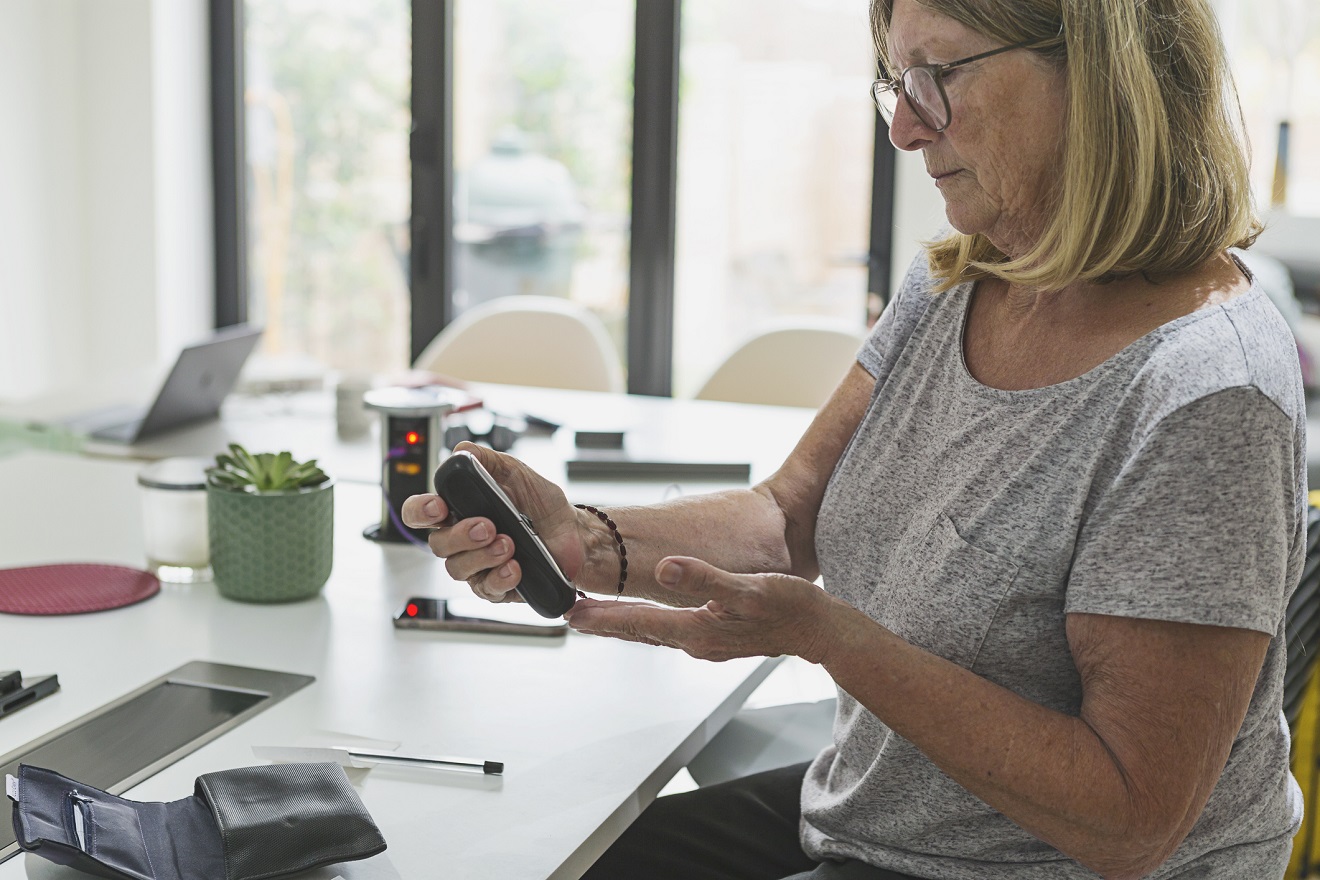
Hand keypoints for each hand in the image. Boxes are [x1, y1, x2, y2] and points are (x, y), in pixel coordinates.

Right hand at [400, 442, 586, 602]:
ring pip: (457, 569)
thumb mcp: (515, 472)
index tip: (439, 507)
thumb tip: (463, 450)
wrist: (572, 532)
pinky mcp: (496, 586)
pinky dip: (499, 577)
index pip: (420, 512)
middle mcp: (462, 540)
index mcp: (459, 510)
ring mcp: (477, 565)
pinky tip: (515, 566)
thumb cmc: (540, 504)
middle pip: (437, 545)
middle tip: (488, 526)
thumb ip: (487, 460)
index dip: (420, 511)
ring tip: (509, 543)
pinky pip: (485, 589)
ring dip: (482, 556)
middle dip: (460, 535)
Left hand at [563, 556, 837, 662]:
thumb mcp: (748, 588)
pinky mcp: (718, 636)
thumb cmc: (790, 608)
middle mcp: (697, 642)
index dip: (603, 617)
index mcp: (698, 631)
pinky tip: (646, 614)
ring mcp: (707, 642)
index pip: (638, 623)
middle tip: (571, 614)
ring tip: (597, 614)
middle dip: (604, 623)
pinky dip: (649, 622)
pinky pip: (672, 629)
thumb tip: (665, 568)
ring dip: (624, 624)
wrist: (821, 630)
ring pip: (653, 632)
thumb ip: (704, 579)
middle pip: (639, 631)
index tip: (571, 613)